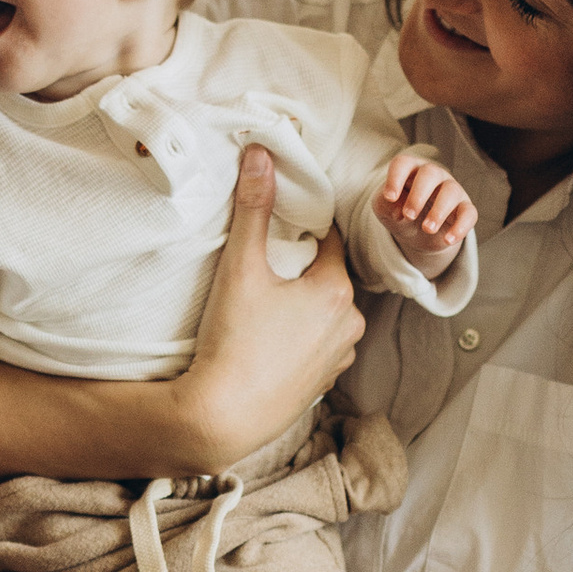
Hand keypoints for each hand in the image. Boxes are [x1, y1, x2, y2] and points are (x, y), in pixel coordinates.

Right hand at [175, 146, 364, 466]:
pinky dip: (300, 337)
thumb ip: (252, 209)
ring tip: (268, 301)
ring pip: (325, 315)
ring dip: (304, 305)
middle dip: (303, 267)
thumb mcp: (241, 267)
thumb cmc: (234, 341)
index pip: (330, 240)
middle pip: (328, 278)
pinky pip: (317, 346)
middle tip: (268, 260)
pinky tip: (270, 338)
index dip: (306, 227)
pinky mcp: (320, 385)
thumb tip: (261, 155)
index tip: (283, 221)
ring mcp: (337, 359)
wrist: (223, 416)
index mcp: (336, 291)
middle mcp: (349, 326)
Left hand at [375, 150, 474, 268]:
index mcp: (410, 170)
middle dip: (418, 195)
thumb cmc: (399, 211)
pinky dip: (460, 227)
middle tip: (408, 215)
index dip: (395, 178)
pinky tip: (448, 240)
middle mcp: (433, 175)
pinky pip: (469, 213)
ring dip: (439, 211)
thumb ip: (385, 205)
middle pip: (430, 173)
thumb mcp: (384, 209)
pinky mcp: (464, 209)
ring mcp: (451, 190)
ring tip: (427, 229)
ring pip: (451, 191)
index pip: (403, 164)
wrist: (417, 234)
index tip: (389, 197)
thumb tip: (398, 211)